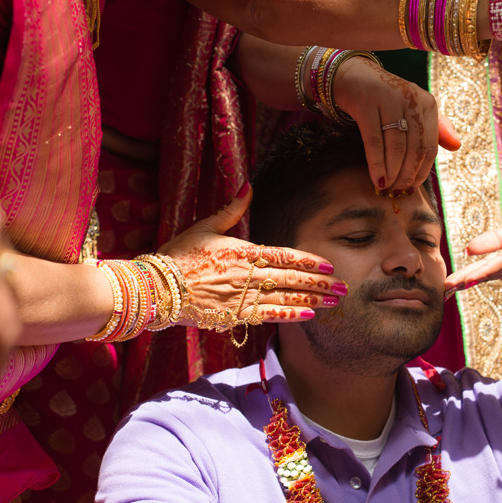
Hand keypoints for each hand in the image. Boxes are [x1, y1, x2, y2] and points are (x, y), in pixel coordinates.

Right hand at [159, 185, 347, 324]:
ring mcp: (242, 296)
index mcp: (242, 251)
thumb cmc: (178, 255)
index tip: (330, 265)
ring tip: (335, 302)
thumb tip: (248, 187)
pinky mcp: (234, 314)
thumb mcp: (205, 227)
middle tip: (344, 287)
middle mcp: (246, 274)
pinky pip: (268, 316)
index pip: (284, 255)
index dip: (309, 261)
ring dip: (313, 300)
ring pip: (285, 298)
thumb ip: (231, 210)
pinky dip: (290, 315)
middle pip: (291, 279)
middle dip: (321, 283)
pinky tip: (309, 315)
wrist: (157, 287)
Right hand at [333, 57, 459, 192]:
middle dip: (406, 176)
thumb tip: (457, 146)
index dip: (422, 172)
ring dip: (392, 173)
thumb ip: (437, 129)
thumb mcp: (414, 110)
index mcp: (428, 104)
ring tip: (386, 188)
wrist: (354, 77)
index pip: (430, 147)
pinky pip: (374, 142)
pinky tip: (376, 179)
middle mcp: (412, 100)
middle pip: (414, 149)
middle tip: (397, 191)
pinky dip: (376, 165)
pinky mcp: (367, 103)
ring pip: (396, 148)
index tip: (412, 189)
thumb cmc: (387, 100)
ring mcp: (389, 100)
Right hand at [444, 181, 501, 292]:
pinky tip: (472, 275)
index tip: (452, 286)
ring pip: (495, 268)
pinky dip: (487, 268)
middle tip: (445, 290)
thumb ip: (492, 240)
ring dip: (471, 276)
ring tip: (451, 284)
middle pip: (492, 272)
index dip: (473, 277)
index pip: (494, 270)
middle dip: (467, 281)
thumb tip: (468, 251)